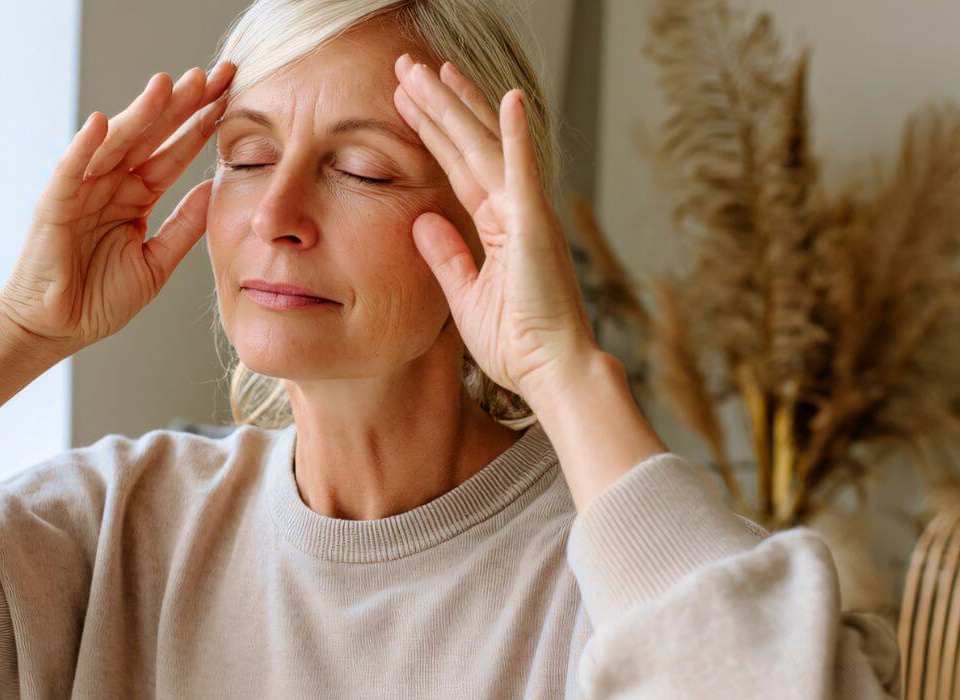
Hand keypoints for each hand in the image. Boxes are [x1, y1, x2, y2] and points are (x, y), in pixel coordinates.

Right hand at [0, 61, 235, 355]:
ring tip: (168, 84)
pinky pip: (70, 172)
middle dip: (180, 106)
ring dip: (140, 114)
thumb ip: (184, 226)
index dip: (200, 126)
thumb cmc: (99, 299)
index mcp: (135, 197)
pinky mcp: (53, 207)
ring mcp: (81, 192)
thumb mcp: (156, 262)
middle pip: (149, 137)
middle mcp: (109, 185)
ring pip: (115, 144)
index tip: (230, 99)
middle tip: (211, 75)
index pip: (173, 153)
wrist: (56, 330)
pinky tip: (104, 123)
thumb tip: (215, 189)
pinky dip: (84, 147)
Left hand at [392, 54, 602, 403]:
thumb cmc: (518, 344)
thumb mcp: (466, 295)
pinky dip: (517, 136)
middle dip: (438, 105)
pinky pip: (524, 174)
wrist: (551, 373)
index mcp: (499, 225)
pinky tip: (508, 99)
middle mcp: (515, 209)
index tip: (409, 100)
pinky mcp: (536, 227)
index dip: (434, 131)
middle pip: (469, 144)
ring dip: (459, 106)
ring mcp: (528, 214)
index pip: (458, 166)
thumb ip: (446, 255)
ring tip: (430, 69)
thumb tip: (421, 219)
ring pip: (486, 147)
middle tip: (408, 67)